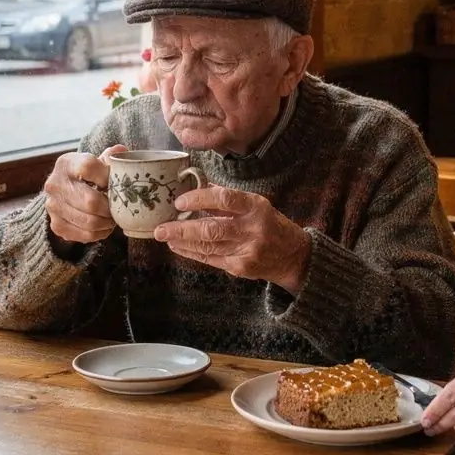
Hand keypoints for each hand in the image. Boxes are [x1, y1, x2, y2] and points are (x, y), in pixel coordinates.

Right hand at [44, 145, 126, 243]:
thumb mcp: (95, 160)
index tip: (117, 183)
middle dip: (111, 207)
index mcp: (66, 163)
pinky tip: (105, 226)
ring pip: (89, 222)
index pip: (88, 167)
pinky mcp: (56, 225)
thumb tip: (122, 152)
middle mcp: (55, 184)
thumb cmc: (86, 174)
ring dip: (107, 223)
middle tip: (120, 208)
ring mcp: (53, 206)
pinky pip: (85, 235)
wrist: (63, 190)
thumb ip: (110, 157)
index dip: (107, 177)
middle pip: (90, 201)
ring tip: (114, 218)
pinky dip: (100, 233)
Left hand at [154, 186, 310, 293]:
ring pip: (208, 246)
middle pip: (212, 228)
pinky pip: (211, 259)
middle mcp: (252, 229)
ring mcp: (247, 250)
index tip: (180, 202)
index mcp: (256, 207)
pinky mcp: (241, 267)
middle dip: (182, 228)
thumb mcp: (256, 205)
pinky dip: (192, 253)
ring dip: (183, 242)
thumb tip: (198, 187)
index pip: (224, 199)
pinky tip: (179, 247)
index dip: (199, 198)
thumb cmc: (271, 225)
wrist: (293, 256)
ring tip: (165, 236)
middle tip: (160, 228)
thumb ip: (228, 197)